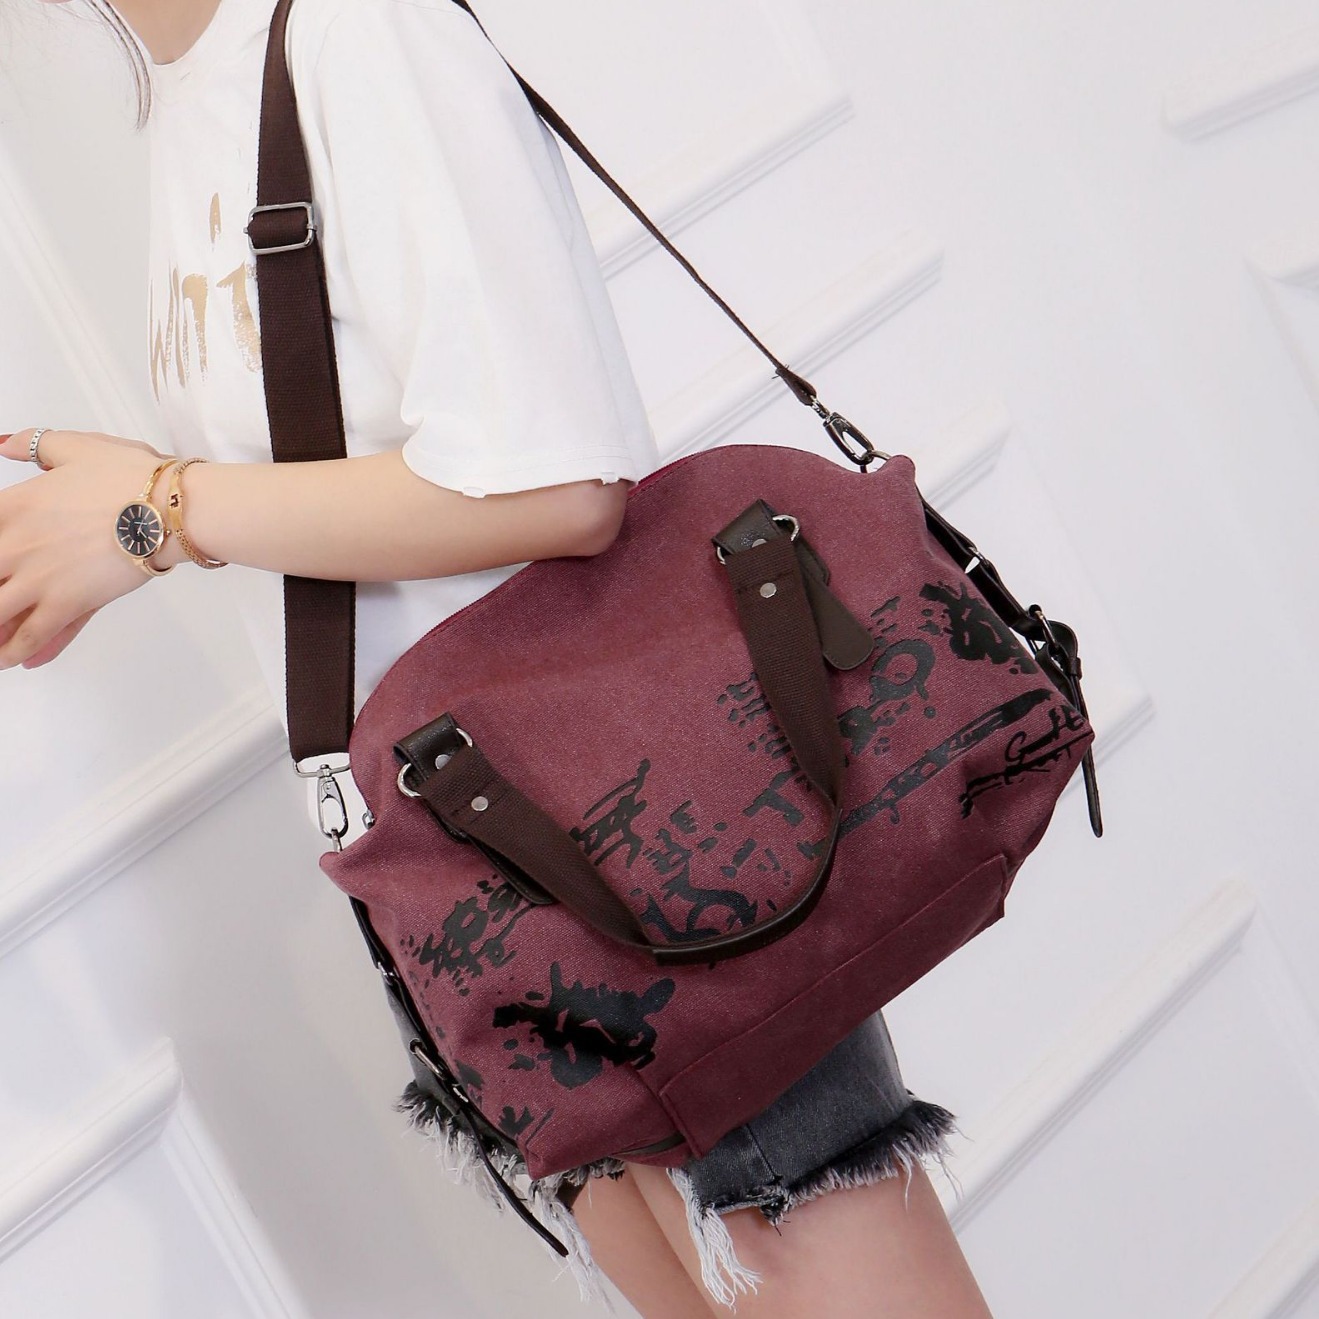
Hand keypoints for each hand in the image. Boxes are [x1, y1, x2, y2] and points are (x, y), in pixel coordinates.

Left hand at [0, 428, 177, 669]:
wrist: (168, 509)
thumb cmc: (132, 477)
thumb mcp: (76, 446)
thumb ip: (34, 445)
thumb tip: (6, 445)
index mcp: (13, 505)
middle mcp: (16, 546)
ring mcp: (39, 579)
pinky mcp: (68, 604)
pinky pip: (34, 636)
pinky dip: (20, 651)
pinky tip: (13, 661)